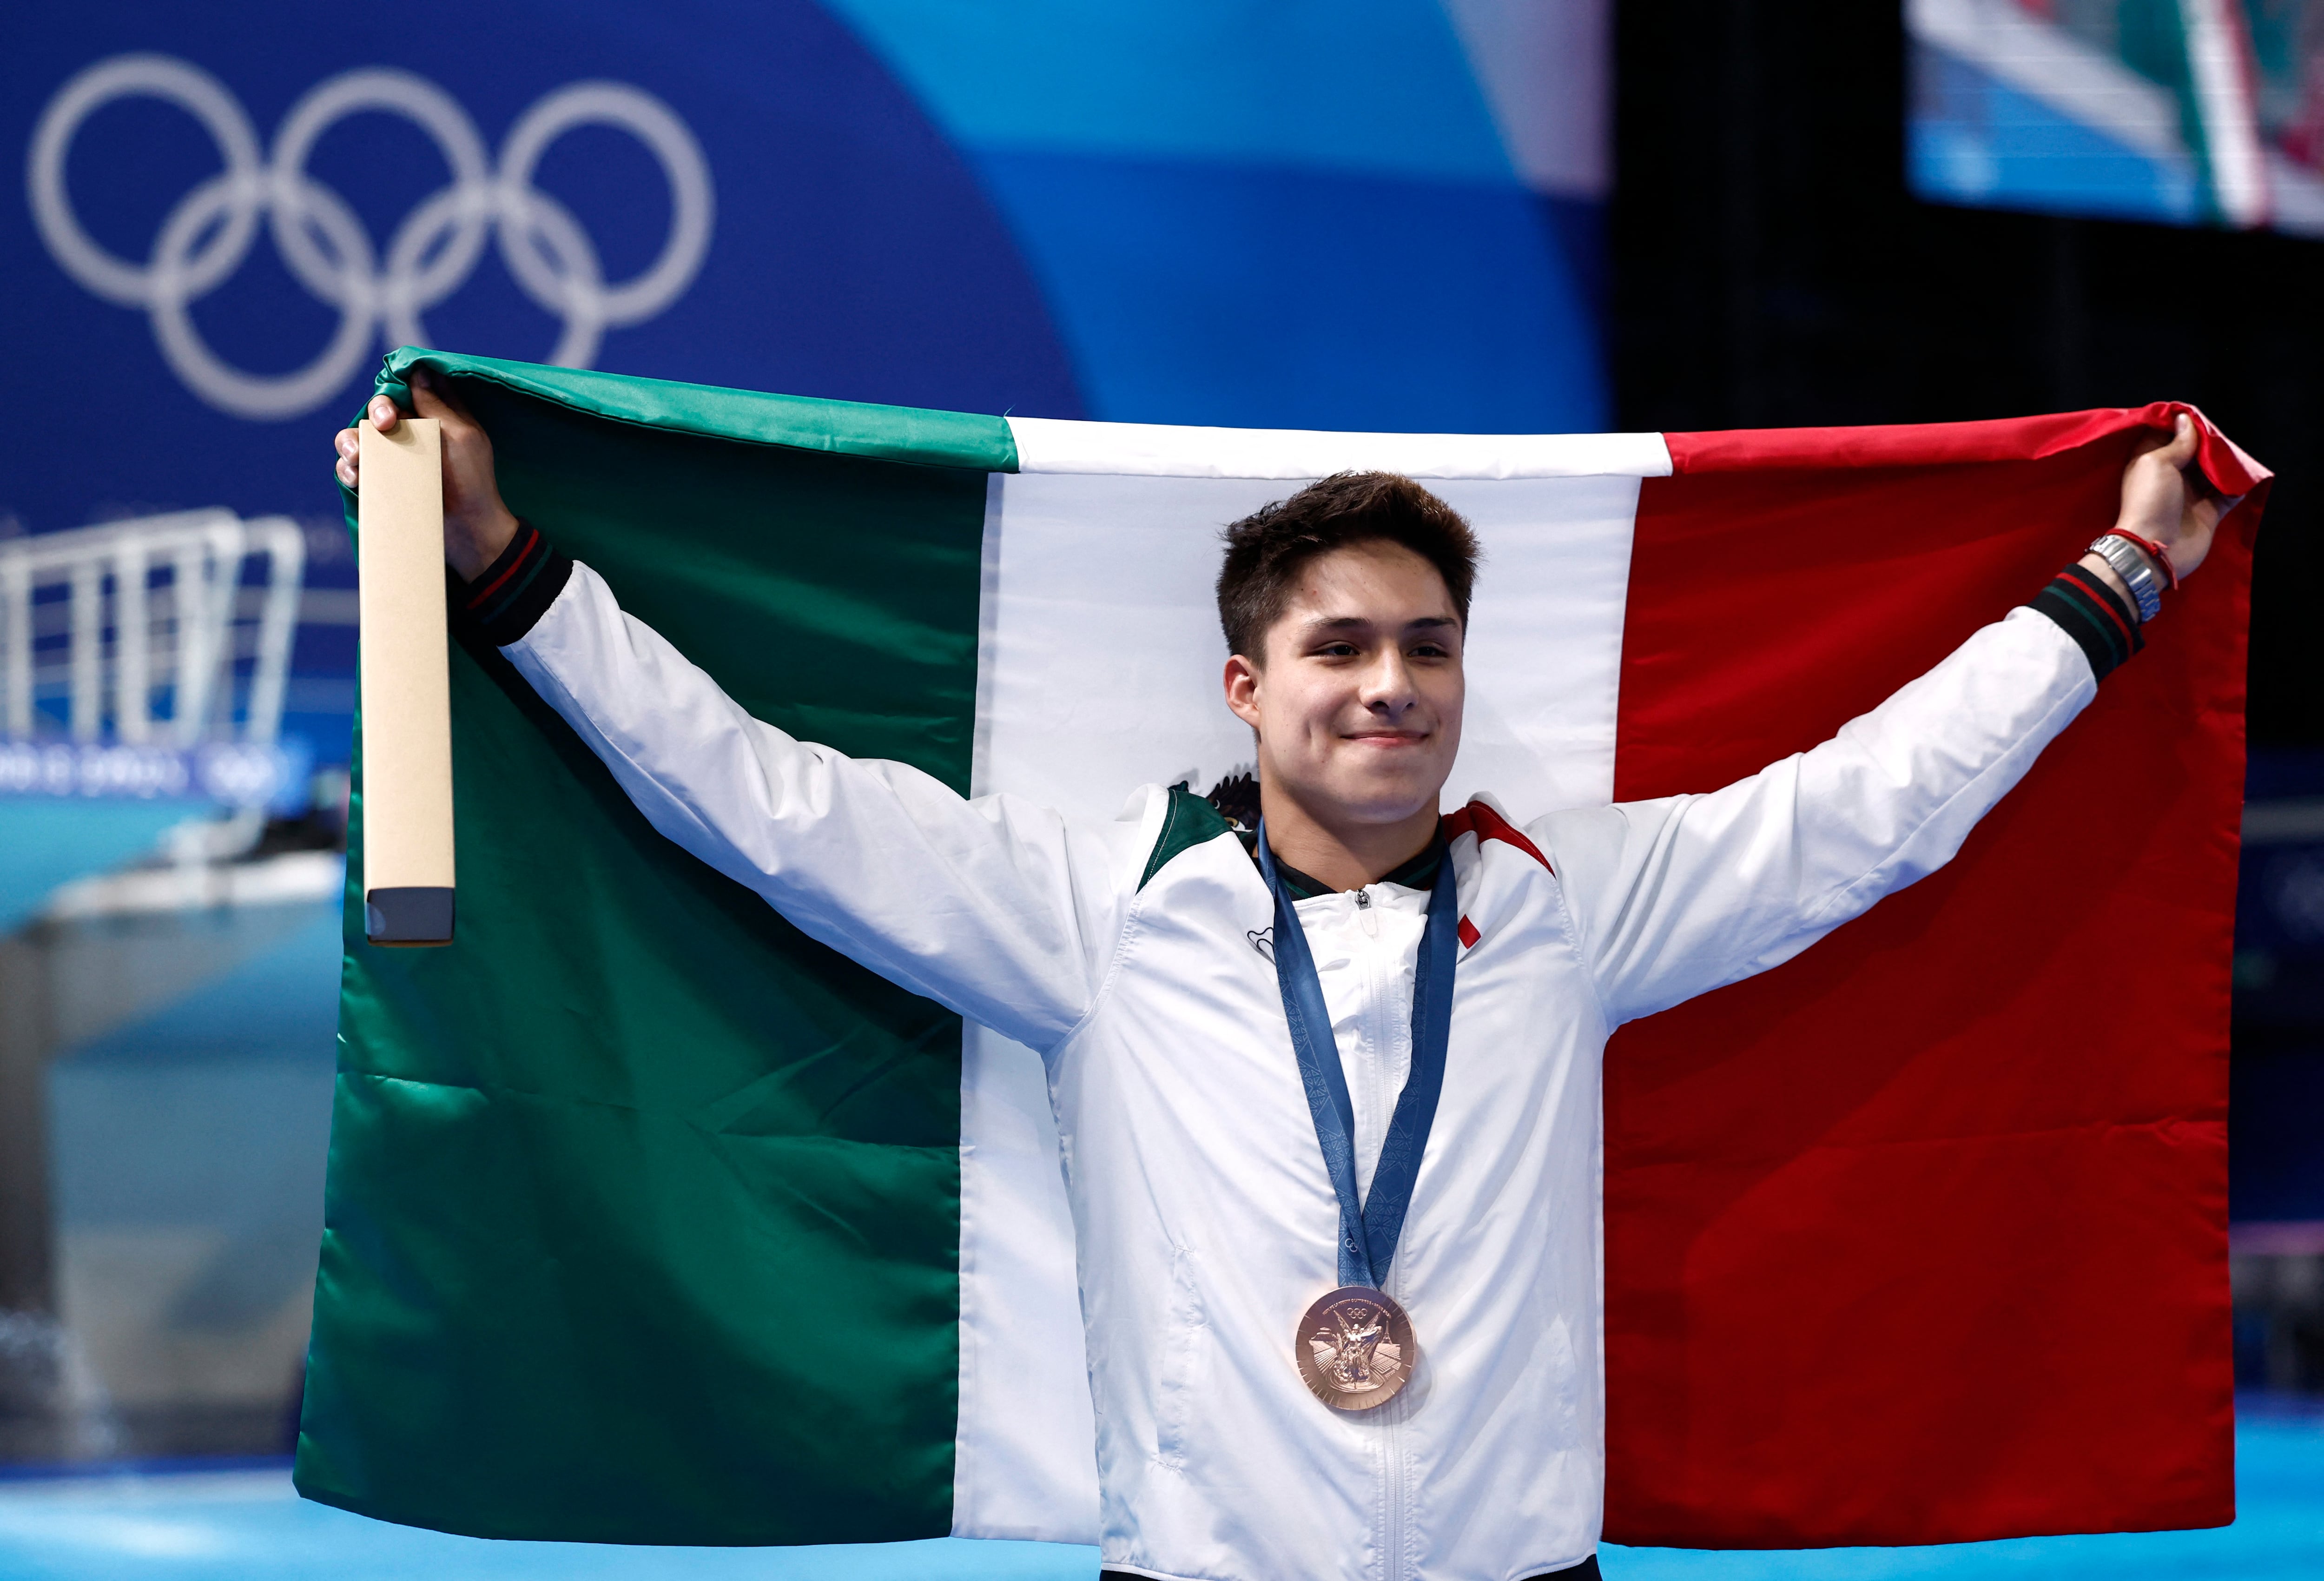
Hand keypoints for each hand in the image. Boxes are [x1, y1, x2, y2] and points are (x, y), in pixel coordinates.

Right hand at [332, 367, 519, 578]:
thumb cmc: (473, 481)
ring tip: (359, 455)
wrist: (468, 530)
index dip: (396, 386)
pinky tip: (356, 476)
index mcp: (432, 417)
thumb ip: (438, 405)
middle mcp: (409, 433)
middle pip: (377, 410)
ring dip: (351, 441)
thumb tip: (418, 371)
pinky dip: (347, 469)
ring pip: (356, 437)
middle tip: (386, 424)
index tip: (402, 394)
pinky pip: (351, 468)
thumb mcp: (462, 436)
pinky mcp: (380, 482)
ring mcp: (392, 458)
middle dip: (376, 412)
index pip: (405, 389)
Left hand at [2081, 412, 2224, 602]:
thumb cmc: (2150, 501)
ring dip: (2225, 461)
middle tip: (2221, 434)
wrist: (2154, 548)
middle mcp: (2172, 477)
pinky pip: (2229, 494)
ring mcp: (2191, 495)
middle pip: (2194, 452)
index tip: (2194, 414)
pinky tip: (2245, 473)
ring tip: (2234, 452)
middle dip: (2208, 442)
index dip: (2179, 425)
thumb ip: (2177, 443)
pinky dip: (2238, 484)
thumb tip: (2185, 419)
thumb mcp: (2158, 463)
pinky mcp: (2209, 512)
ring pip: (2213, 471)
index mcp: (2152, 463)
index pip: (2166, 437)